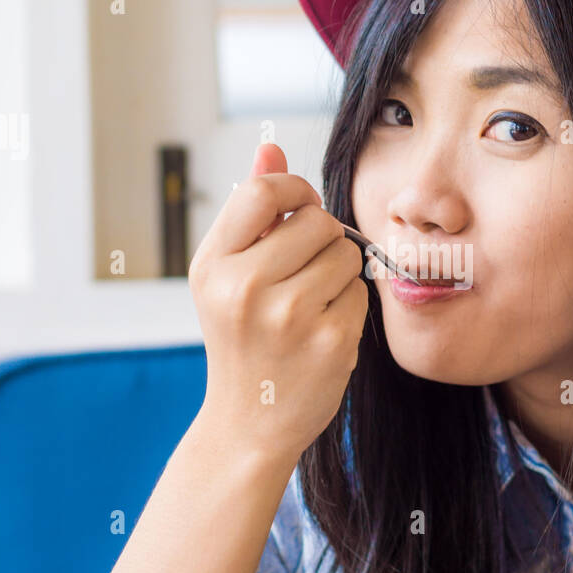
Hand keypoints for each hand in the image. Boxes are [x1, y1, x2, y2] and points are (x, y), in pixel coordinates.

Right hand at [188, 143, 367, 466]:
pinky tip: (324, 329)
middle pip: (316, 221)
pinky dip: (350, 304)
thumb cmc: (242, 339)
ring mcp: (288, 318)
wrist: (249, 423)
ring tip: (311, 302)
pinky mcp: (329, 342)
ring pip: (345, 254)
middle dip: (322, 237)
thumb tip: (271, 149)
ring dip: (339, 271)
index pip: (262, 192)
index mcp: (212, 266)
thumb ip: (251, 212)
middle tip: (305, 270)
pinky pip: (360, 292)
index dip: (294, 192)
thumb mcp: (227, 275)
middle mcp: (244, 289)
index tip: (302, 210)